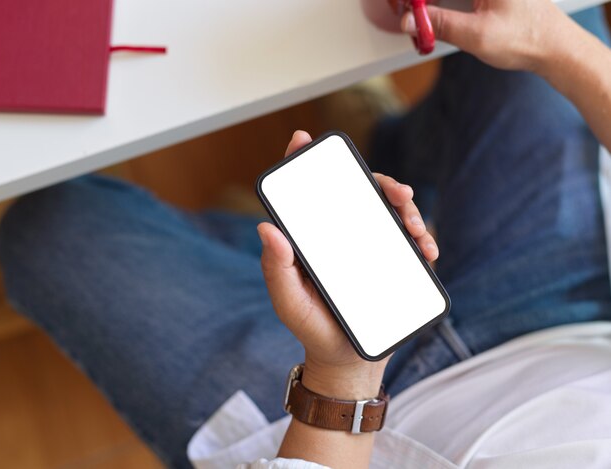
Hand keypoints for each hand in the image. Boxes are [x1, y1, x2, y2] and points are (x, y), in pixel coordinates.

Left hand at [257, 130, 438, 399]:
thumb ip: (277, 268)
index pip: (310, 194)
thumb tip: (266, 228)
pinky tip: (426, 247)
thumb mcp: (289, 301)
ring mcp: (370, 247)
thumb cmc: (312, 326)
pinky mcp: (393, 263)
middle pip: (358, 195)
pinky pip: (410, 243)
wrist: (346, 359)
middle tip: (396, 192)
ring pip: (389, 213)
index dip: (304, 162)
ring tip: (414, 224)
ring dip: (406, 209)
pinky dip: (421, 239)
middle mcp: (343, 235)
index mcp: (314, 238)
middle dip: (380, 183)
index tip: (303, 139)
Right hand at [402, 0, 572, 71]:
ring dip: (431, 4)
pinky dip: (443, 5)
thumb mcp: (476, 35)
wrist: (554, 47)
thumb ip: (440, 25)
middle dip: (423, 3)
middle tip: (409, 16)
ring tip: (418, 18)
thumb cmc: (526, 38)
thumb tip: (410, 21)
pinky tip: (433, 17)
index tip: (405, 7)